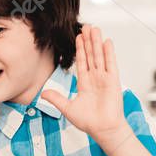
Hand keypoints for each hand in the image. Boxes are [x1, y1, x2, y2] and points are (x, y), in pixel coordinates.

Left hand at [40, 25, 130, 145]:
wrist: (103, 129)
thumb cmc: (89, 122)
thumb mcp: (68, 108)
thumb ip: (56, 99)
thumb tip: (43, 93)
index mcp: (85, 83)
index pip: (82, 62)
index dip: (80, 49)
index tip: (78, 37)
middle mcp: (95, 78)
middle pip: (91, 55)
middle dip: (88, 41)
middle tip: (86, 26)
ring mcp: (104, 78)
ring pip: (99, 56)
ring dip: (97, 42)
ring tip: (95, 29)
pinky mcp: (113, 81)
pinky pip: (110, 64)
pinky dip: (109, 53)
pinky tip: (107, 42)